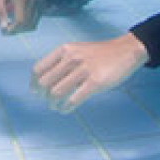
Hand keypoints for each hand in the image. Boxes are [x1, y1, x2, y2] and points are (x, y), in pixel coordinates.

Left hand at [0, 0, 43, 33]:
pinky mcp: (41, 0)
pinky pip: (38, 16)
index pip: (21, 20)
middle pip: (28, 23)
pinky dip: (31, 21)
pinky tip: (22, 18)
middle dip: (17, 29)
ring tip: (14, 24)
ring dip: (24, 27)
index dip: (13, 29)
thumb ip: (0, 11)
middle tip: (8, 28)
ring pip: (34, 22)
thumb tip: (3, 27)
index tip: (5, 30)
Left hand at [31, 32, 148, 112]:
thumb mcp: (76, 50)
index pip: (39, 68)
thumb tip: (44, 81)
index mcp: (64, 50)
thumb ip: (61, 61)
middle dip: (43, 96)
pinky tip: (66, 110)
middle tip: (48, 101)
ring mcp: (83, 70)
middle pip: (45, 83)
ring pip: (56, 92)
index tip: (35, 92)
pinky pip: (73, 99)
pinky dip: (66, 108)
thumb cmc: (99, 53)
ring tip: (56, 107)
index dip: (34, 83)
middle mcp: (71, 58)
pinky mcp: (95, 82)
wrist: (125, 50)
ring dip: (53, 104)